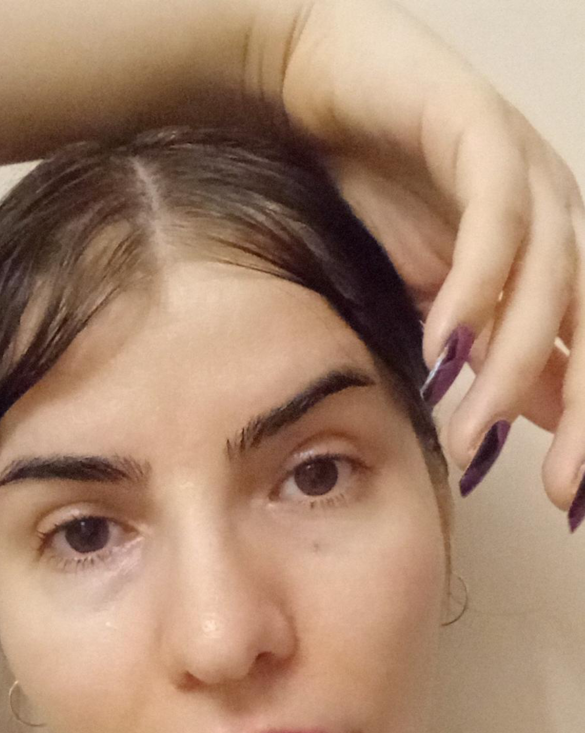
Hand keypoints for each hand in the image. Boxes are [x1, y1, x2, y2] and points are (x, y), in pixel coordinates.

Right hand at [260, 0, 584, 512]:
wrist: (312, 90)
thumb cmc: (371, 192)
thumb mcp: (428, 297)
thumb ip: (478, 353)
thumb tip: (515, 426)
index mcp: (548, 266)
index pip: (584, 358)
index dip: (584, 431)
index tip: (567, 504)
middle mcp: (551, 223)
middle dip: (584, 414)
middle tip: (560, 485)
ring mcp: (523, 174)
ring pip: (548, 283)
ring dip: (512, 366)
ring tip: (471, 432)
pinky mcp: (480, 132)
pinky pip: (494, 217)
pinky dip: (476, 285)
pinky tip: (443, 344)